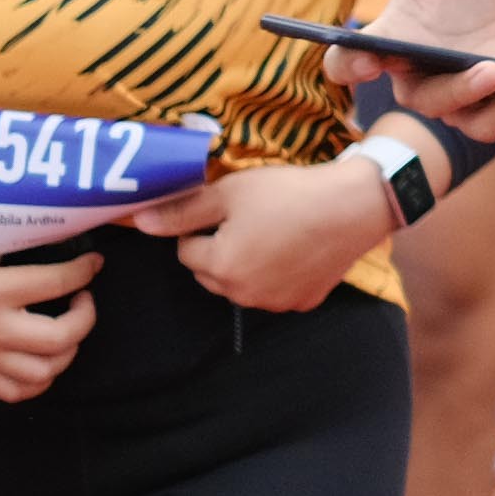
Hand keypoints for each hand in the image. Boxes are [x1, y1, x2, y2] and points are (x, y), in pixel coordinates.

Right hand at [0, 226, 96, 403]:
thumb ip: (17, 243)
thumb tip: (64, 238)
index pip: (57, 284)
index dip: (85, 271)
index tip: (93, 263)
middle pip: (59, 339)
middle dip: (86, 318)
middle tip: (83, 299)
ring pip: (42, 373)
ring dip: (67, 351)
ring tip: (66, 328)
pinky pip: (13, 392)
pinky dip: (39, 380)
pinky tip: (44, 356)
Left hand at [133, 159, 396, 311]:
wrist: (354, 205)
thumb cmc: (288, 193)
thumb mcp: (231, 192)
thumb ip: (182, 211)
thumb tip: (140, 223)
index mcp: (220, 267)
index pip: (186, 250)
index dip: (202, 225)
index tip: (227, 207)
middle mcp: (243, 295)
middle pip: (212, 273)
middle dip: (220, 249)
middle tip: (249, 218)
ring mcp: (275, 303)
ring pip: (243, 284)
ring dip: (248, 264)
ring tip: (275, 231)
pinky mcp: (303, 302)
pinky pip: (277, 290)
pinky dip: (280, 274)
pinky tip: (298, 248)